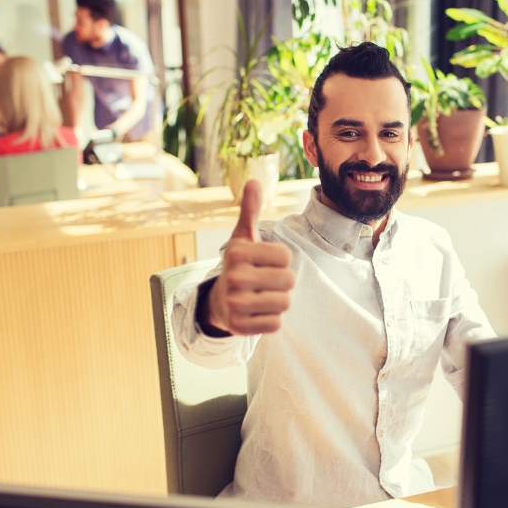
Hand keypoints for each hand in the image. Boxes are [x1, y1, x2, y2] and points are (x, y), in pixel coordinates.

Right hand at [205, 180, 294, 334]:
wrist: (218, 301)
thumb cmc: (239, 265)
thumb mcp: (243, 237)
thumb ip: (250, 210)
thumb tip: (253, 180)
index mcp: (238, 252)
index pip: (286, 257)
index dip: (281, 260)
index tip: (265, 262)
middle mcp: (234, 277)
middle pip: (289, 280)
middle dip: (282, 282)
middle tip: (264, 281)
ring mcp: (235, 304)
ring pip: (284, 303)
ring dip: (278, 300)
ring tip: (261, 295)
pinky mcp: (239, 327)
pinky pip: (275, 323)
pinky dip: (270, 319)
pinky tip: (256, 312)